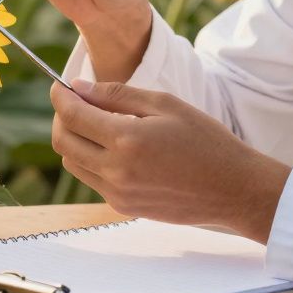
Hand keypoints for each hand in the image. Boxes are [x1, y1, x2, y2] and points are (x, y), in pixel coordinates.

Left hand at [49, 79, 291, 242]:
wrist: (234, 190)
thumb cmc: (205, 140)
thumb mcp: (165, 105)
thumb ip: (117, 95)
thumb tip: (78, 87)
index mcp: (127, 140)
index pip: (72, 115)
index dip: (59, 97)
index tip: (59, 85)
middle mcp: (116, 171)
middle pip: (62, 142)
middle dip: (61, 118)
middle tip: (74, 102)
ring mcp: (117, 193)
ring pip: (72, 163)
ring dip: (73, 140)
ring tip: (95, 123)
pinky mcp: (123, 207)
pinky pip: (92, 180)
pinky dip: (91, 160)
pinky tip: (114, 147)